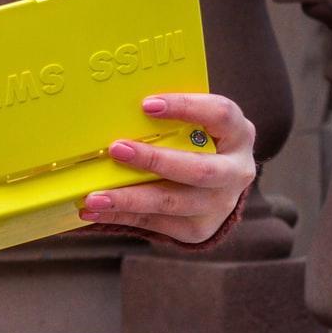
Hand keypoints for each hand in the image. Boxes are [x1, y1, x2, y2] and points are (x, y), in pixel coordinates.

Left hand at [80, 93, 254, 242]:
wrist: (214, 188)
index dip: (186, 107)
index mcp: (238, 134)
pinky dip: (122, 216)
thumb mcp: (193, 127)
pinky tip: (95, 212)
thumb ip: (168, 120)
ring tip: (93, 198)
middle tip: (116, 149)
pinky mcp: (199, 228)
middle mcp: (236, 171)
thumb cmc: (194, 145)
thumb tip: (115, 108)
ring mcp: (220, 204)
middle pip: (199, 169)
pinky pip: (156, 223)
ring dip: (129, 199)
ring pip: (173, 203)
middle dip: (154, 160)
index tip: (147, 104)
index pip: (220, 114)